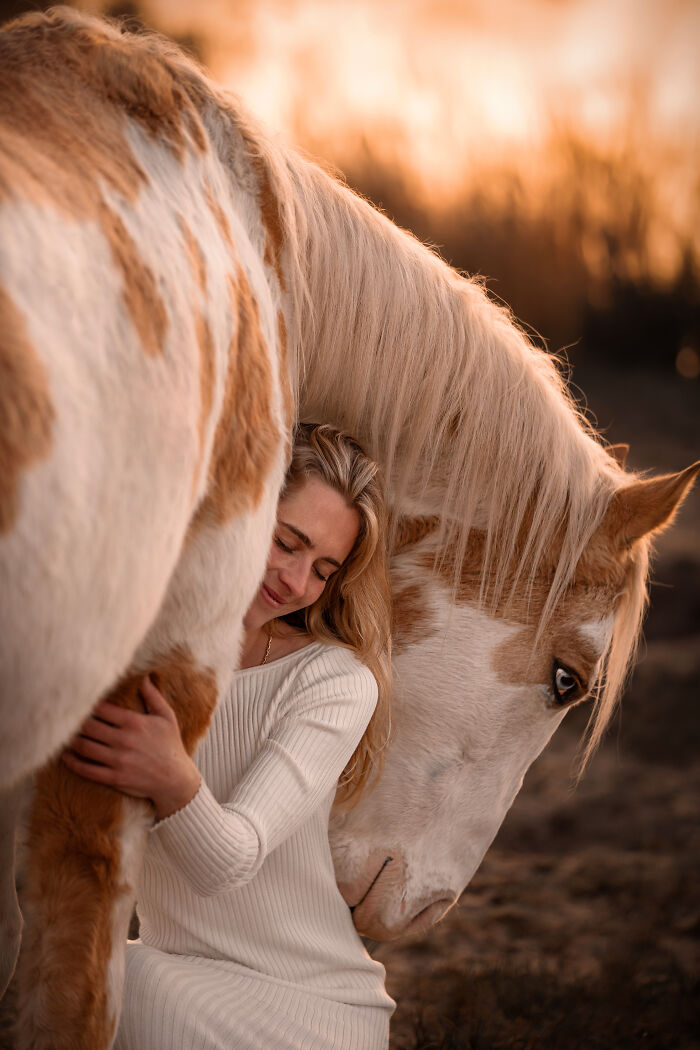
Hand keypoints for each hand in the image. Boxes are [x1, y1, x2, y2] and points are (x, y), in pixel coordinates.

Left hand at [62, 677, 200, 818]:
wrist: (175, 779)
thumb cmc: (171, 745)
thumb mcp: (166, 717)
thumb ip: (153, 696)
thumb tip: (143, 677)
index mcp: (134, 723)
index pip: (102, 709)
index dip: (87, 704)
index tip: (78, 701)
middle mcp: (123, 740)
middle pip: (88, 727)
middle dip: (74, 721)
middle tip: (63, 717)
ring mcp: (118, 760)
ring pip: (84, 747)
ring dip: (70, 740)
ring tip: (61, 734)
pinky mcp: (114, 778)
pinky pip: (87, 770)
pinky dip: (72, 763)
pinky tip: (65, 756)